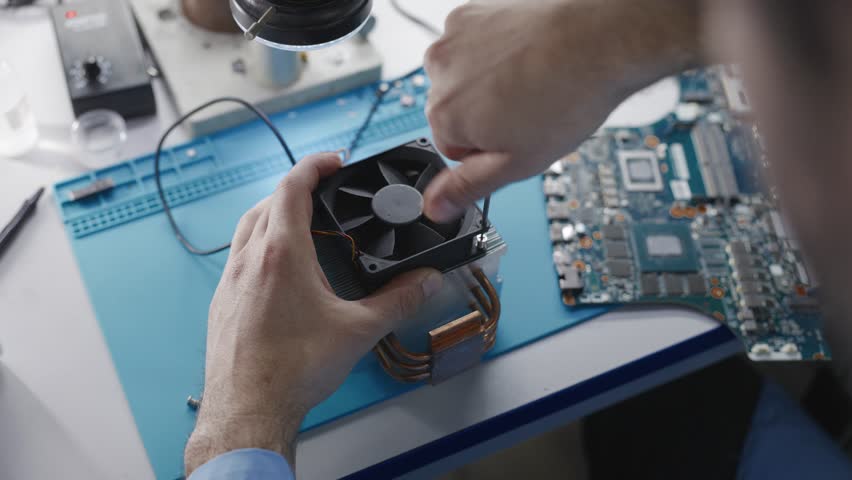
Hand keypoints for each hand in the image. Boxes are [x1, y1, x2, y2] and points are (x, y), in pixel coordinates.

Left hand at [184, 152, 443, 473]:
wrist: (248, 409)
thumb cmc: (293, 370)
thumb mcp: (359, 331)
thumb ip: (400, 300)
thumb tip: (428, 282)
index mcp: (282, 254)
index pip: (292, 186)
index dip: (314, 165)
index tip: (333, 161)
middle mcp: (250, 259)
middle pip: (269, 201)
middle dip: (297, 187)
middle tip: (324, 191)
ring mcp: (231, 279)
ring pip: (248, 226)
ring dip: (274, 212)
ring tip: (302, 222)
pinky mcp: (223, 300)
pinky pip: (238, 255)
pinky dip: (259, 243)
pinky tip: (279, 268)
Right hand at [422, 0, 703, 221]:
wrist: (601, 39)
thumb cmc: (568, 98)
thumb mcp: (517, 163)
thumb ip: (468, 187)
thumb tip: (434, 207)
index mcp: (443, 115)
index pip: (451, 147)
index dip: (487, 148)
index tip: (515, 137)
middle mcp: (439, 72)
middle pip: (454, 109)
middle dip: (485, 114)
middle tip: (527, 111)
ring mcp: (454, 37)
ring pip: (463, 75)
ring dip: (488, 81)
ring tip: (531, 82)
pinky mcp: (471, 12)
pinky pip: (473, 44)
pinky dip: (495, 51)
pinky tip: (526, 56)